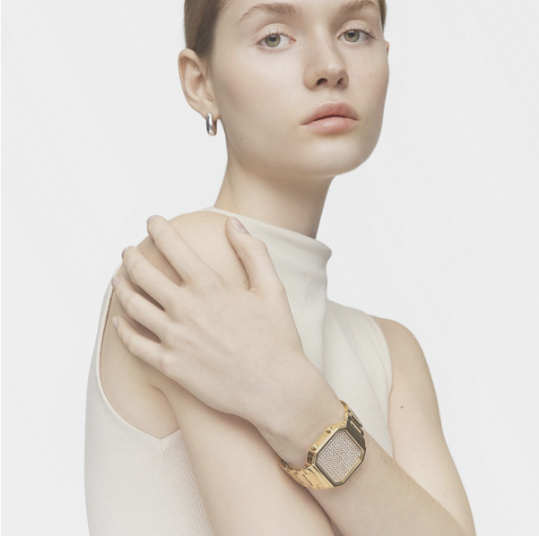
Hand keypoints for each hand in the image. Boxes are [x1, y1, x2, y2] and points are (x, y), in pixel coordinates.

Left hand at [110, 215, 315, 430]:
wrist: (276, 389)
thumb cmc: (278, 338)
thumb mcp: (272, 288)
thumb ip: (252, 251)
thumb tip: (232, 223)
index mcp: (209, 285)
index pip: (172, 246)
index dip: (158, 228)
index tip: (152, 220)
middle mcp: (186, 308)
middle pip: (143, 273)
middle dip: (131, 257)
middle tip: (128, 251)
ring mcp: (175, 338)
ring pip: (133, 306)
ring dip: (121, 287)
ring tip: (118, 279)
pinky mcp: (170, 366)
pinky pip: (135, 345)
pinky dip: (122, 330)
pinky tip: (119, 322)